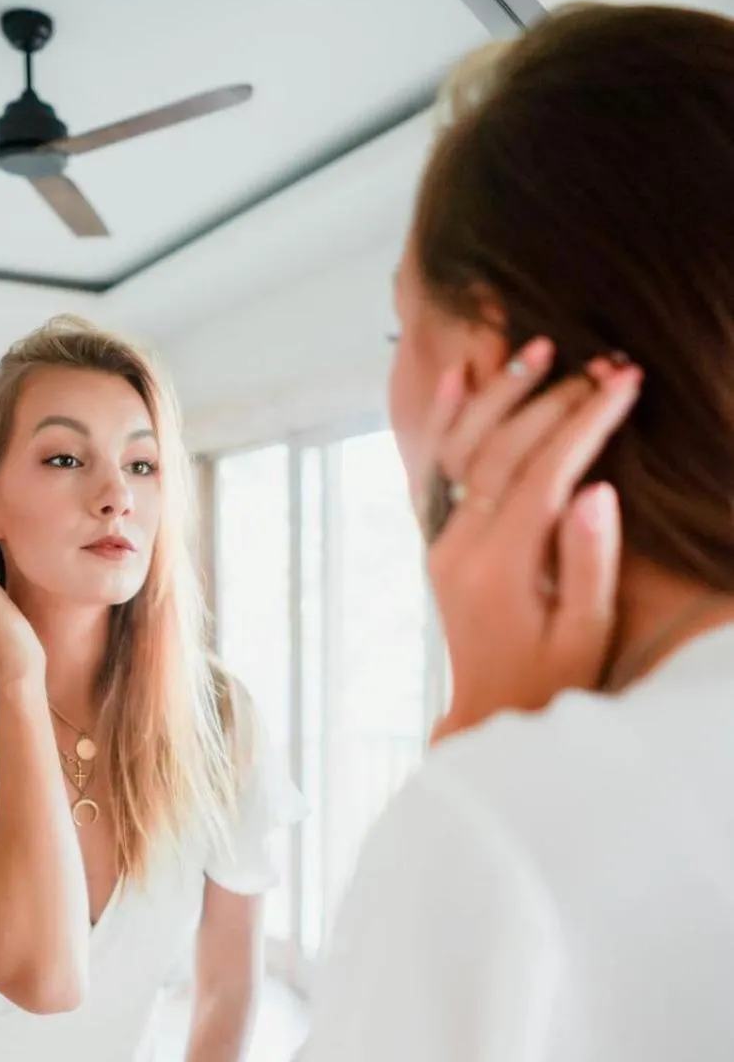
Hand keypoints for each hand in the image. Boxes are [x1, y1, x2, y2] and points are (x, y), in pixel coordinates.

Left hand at [422, 341, 639, 736]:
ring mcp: (440, 542)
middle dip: (555, 399)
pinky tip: (458, 375)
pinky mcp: (437, 542)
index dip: (586, 422)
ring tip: (539, 346)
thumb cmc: (550, 681)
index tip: (626, 380)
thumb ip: (590, 563)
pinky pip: (434, 469)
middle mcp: (458, 548)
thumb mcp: (586, 635)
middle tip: (605, 360)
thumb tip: (597, 489)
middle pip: (504, 452)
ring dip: (500, 394)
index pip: (544, 473)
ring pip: (462, 450)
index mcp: (499, 569)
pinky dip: (446, 421)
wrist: (489, 715)